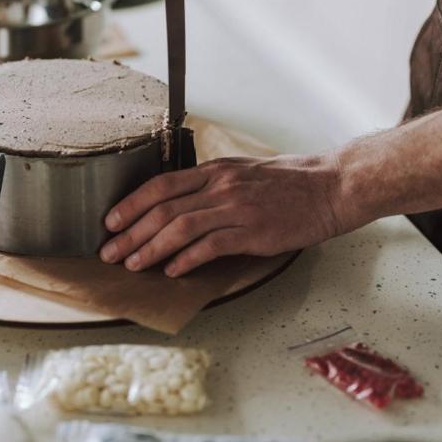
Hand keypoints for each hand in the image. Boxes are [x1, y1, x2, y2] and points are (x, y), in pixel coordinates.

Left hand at [99, 155, 342, 276]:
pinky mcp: (254, 231)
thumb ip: (211, 184)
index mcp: (215, 171)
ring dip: (151, 248)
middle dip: (131, 232)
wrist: (331, 187)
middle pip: (163, 209)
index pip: (161, 185)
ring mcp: (237, 208)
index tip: (111, 221)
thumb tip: (179, 202)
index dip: (131, 203)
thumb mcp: (243, 171)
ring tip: (133, 264)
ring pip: (181, 228)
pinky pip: (211, 246)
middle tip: (110, 252)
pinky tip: (173, 270)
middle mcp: (220, 186)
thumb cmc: (288, 182)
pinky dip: (187, 259)